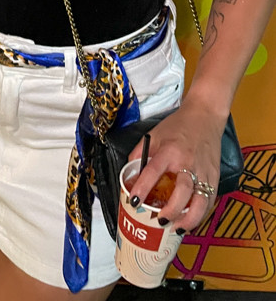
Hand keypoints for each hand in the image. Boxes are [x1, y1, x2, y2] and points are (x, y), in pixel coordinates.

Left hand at [127, 100, 222, 231]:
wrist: (205, 116)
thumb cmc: (179, 125)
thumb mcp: (154, 134)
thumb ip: (140, 153)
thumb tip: (129, 173)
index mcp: (170, 150)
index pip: (154, 171)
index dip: (143, 187)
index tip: (134, 201)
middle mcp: (188, 162)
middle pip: (182, 191)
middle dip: (171, 210)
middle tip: (160, 219)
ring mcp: (204, 171)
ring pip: (201, 200)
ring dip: (190, 218)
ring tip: (177, 228)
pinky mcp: (215, 176)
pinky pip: (210, 200)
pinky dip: (201, 214)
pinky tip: (191, 220)